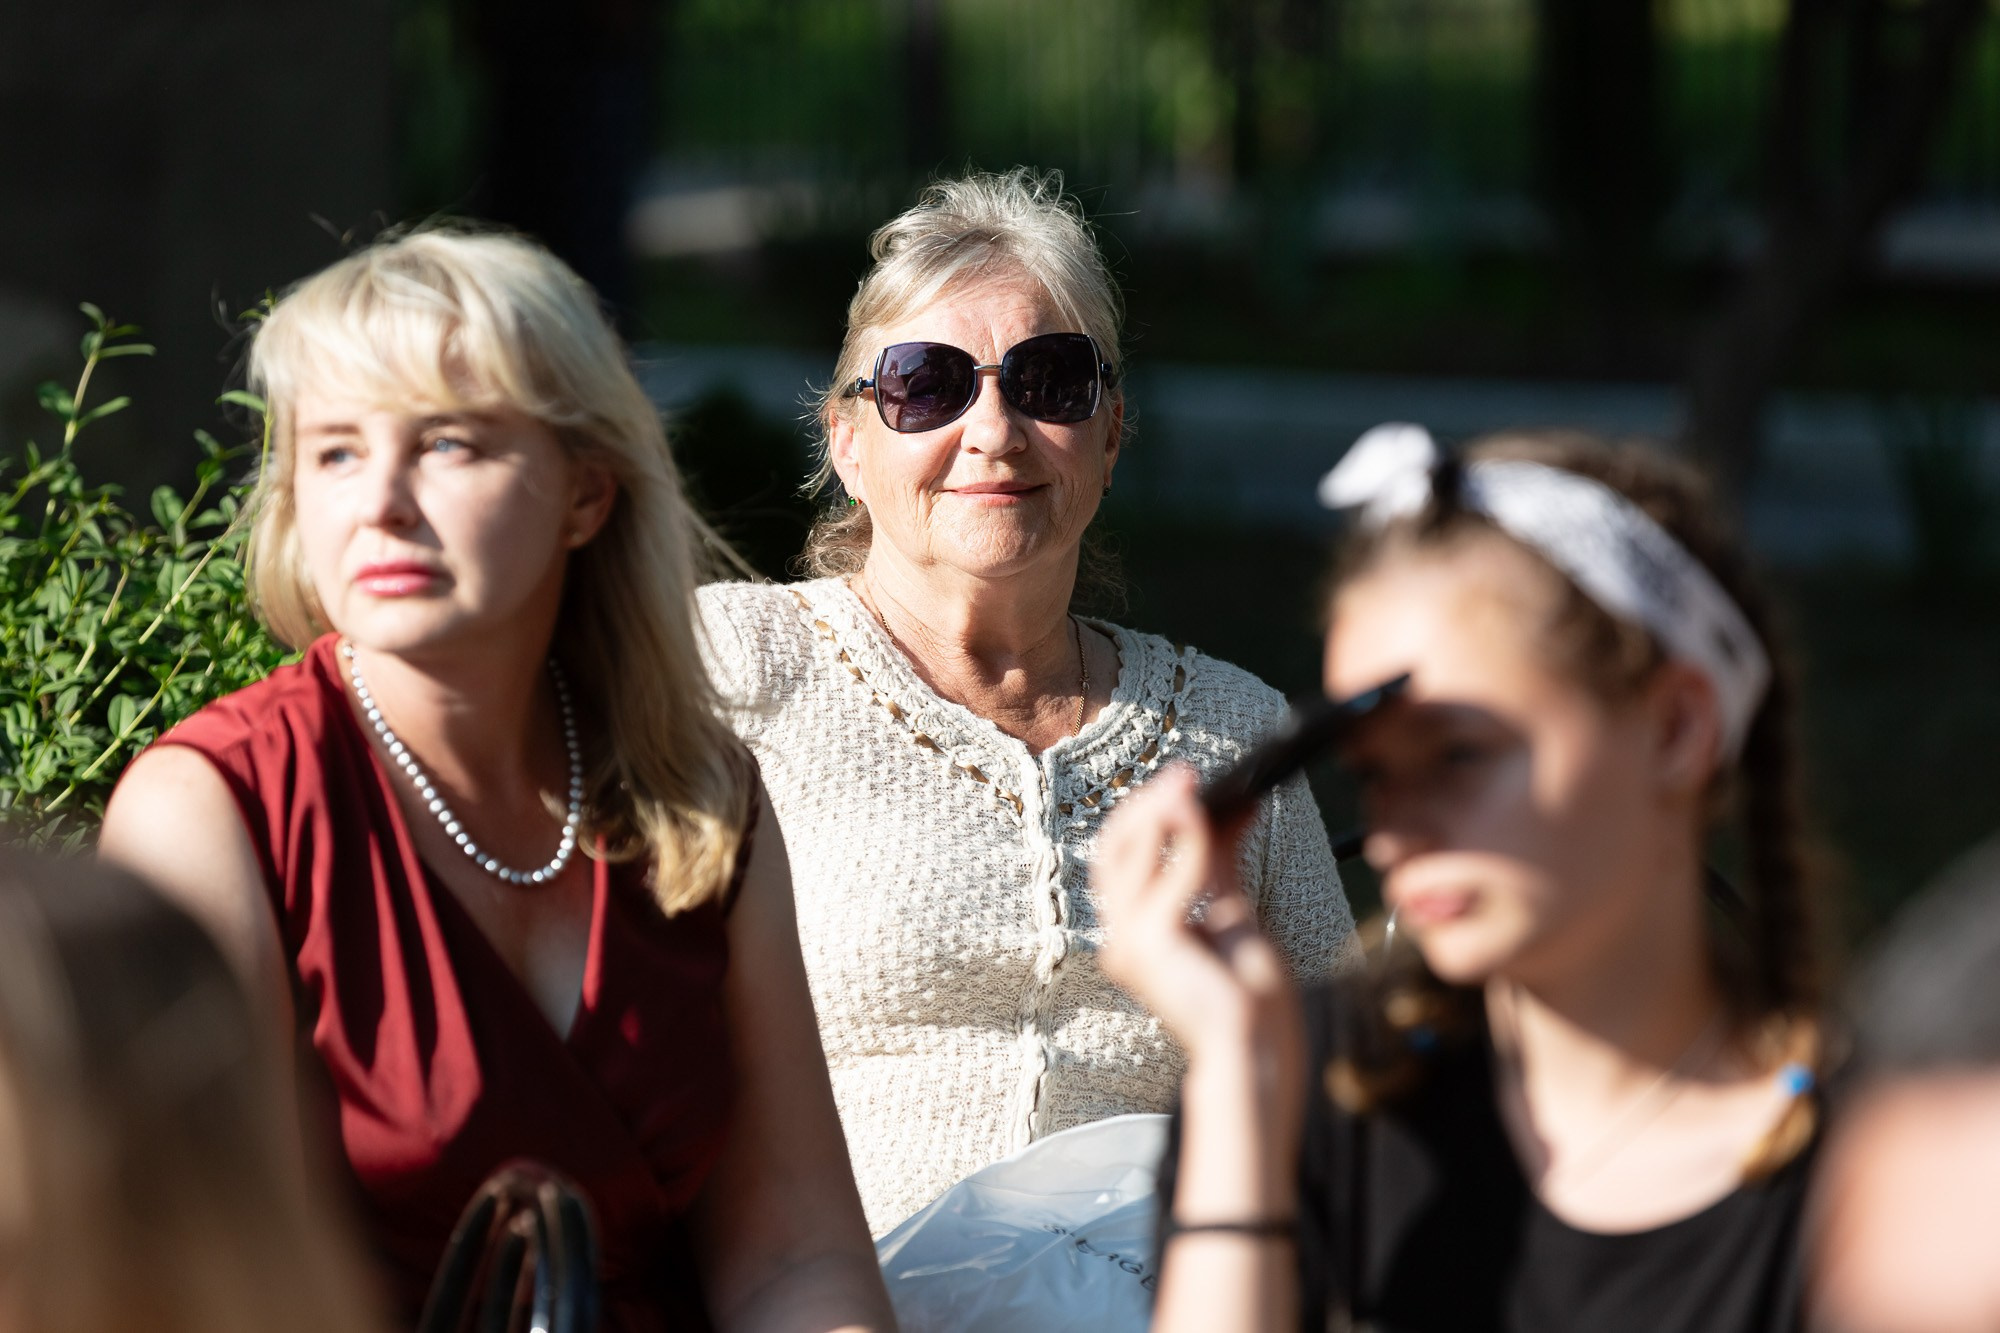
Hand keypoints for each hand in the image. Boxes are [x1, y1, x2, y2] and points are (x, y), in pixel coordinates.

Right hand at [1094, 768, 1302, 1086]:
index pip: (1120, 859)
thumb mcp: (1232, 913)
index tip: (1183, 784)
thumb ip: (1219, 864)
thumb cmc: (1249, 998)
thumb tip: (1232, 808)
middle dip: (1148, 804)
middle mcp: (1120, 939)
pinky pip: (1172, 875)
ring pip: (1129, 854)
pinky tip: (1213, 818)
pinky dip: (1191, 841)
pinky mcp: (1153, 942)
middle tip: (1186, 774)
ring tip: (1192, 783)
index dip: (1145, 815)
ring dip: (1163, 810)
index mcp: (1133, 935)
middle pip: (1114, 849)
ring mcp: (1129, 942)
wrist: (1257, 1048)